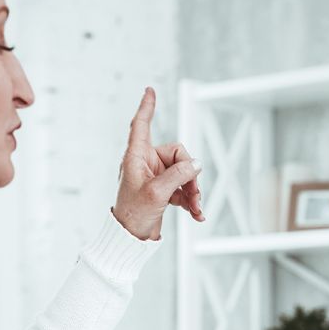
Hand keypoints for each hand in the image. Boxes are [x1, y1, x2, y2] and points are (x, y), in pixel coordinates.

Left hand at [113, 87, 203, 240]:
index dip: (146, 107)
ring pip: (184, 173)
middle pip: (177, 155)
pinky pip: (183, 188)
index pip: (141, 125)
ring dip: (192, 191)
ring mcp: (156, 177)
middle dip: (189, 175)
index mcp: (136, 157)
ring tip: (196, 208)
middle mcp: (146, 163)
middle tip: (194, 194)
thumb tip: (197, 164)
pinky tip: (196, 214)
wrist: (131, 239)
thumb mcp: (158, 192)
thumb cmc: (134, 214)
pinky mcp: (163, 191)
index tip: (150, 91)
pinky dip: (190, 200)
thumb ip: (179, 175)